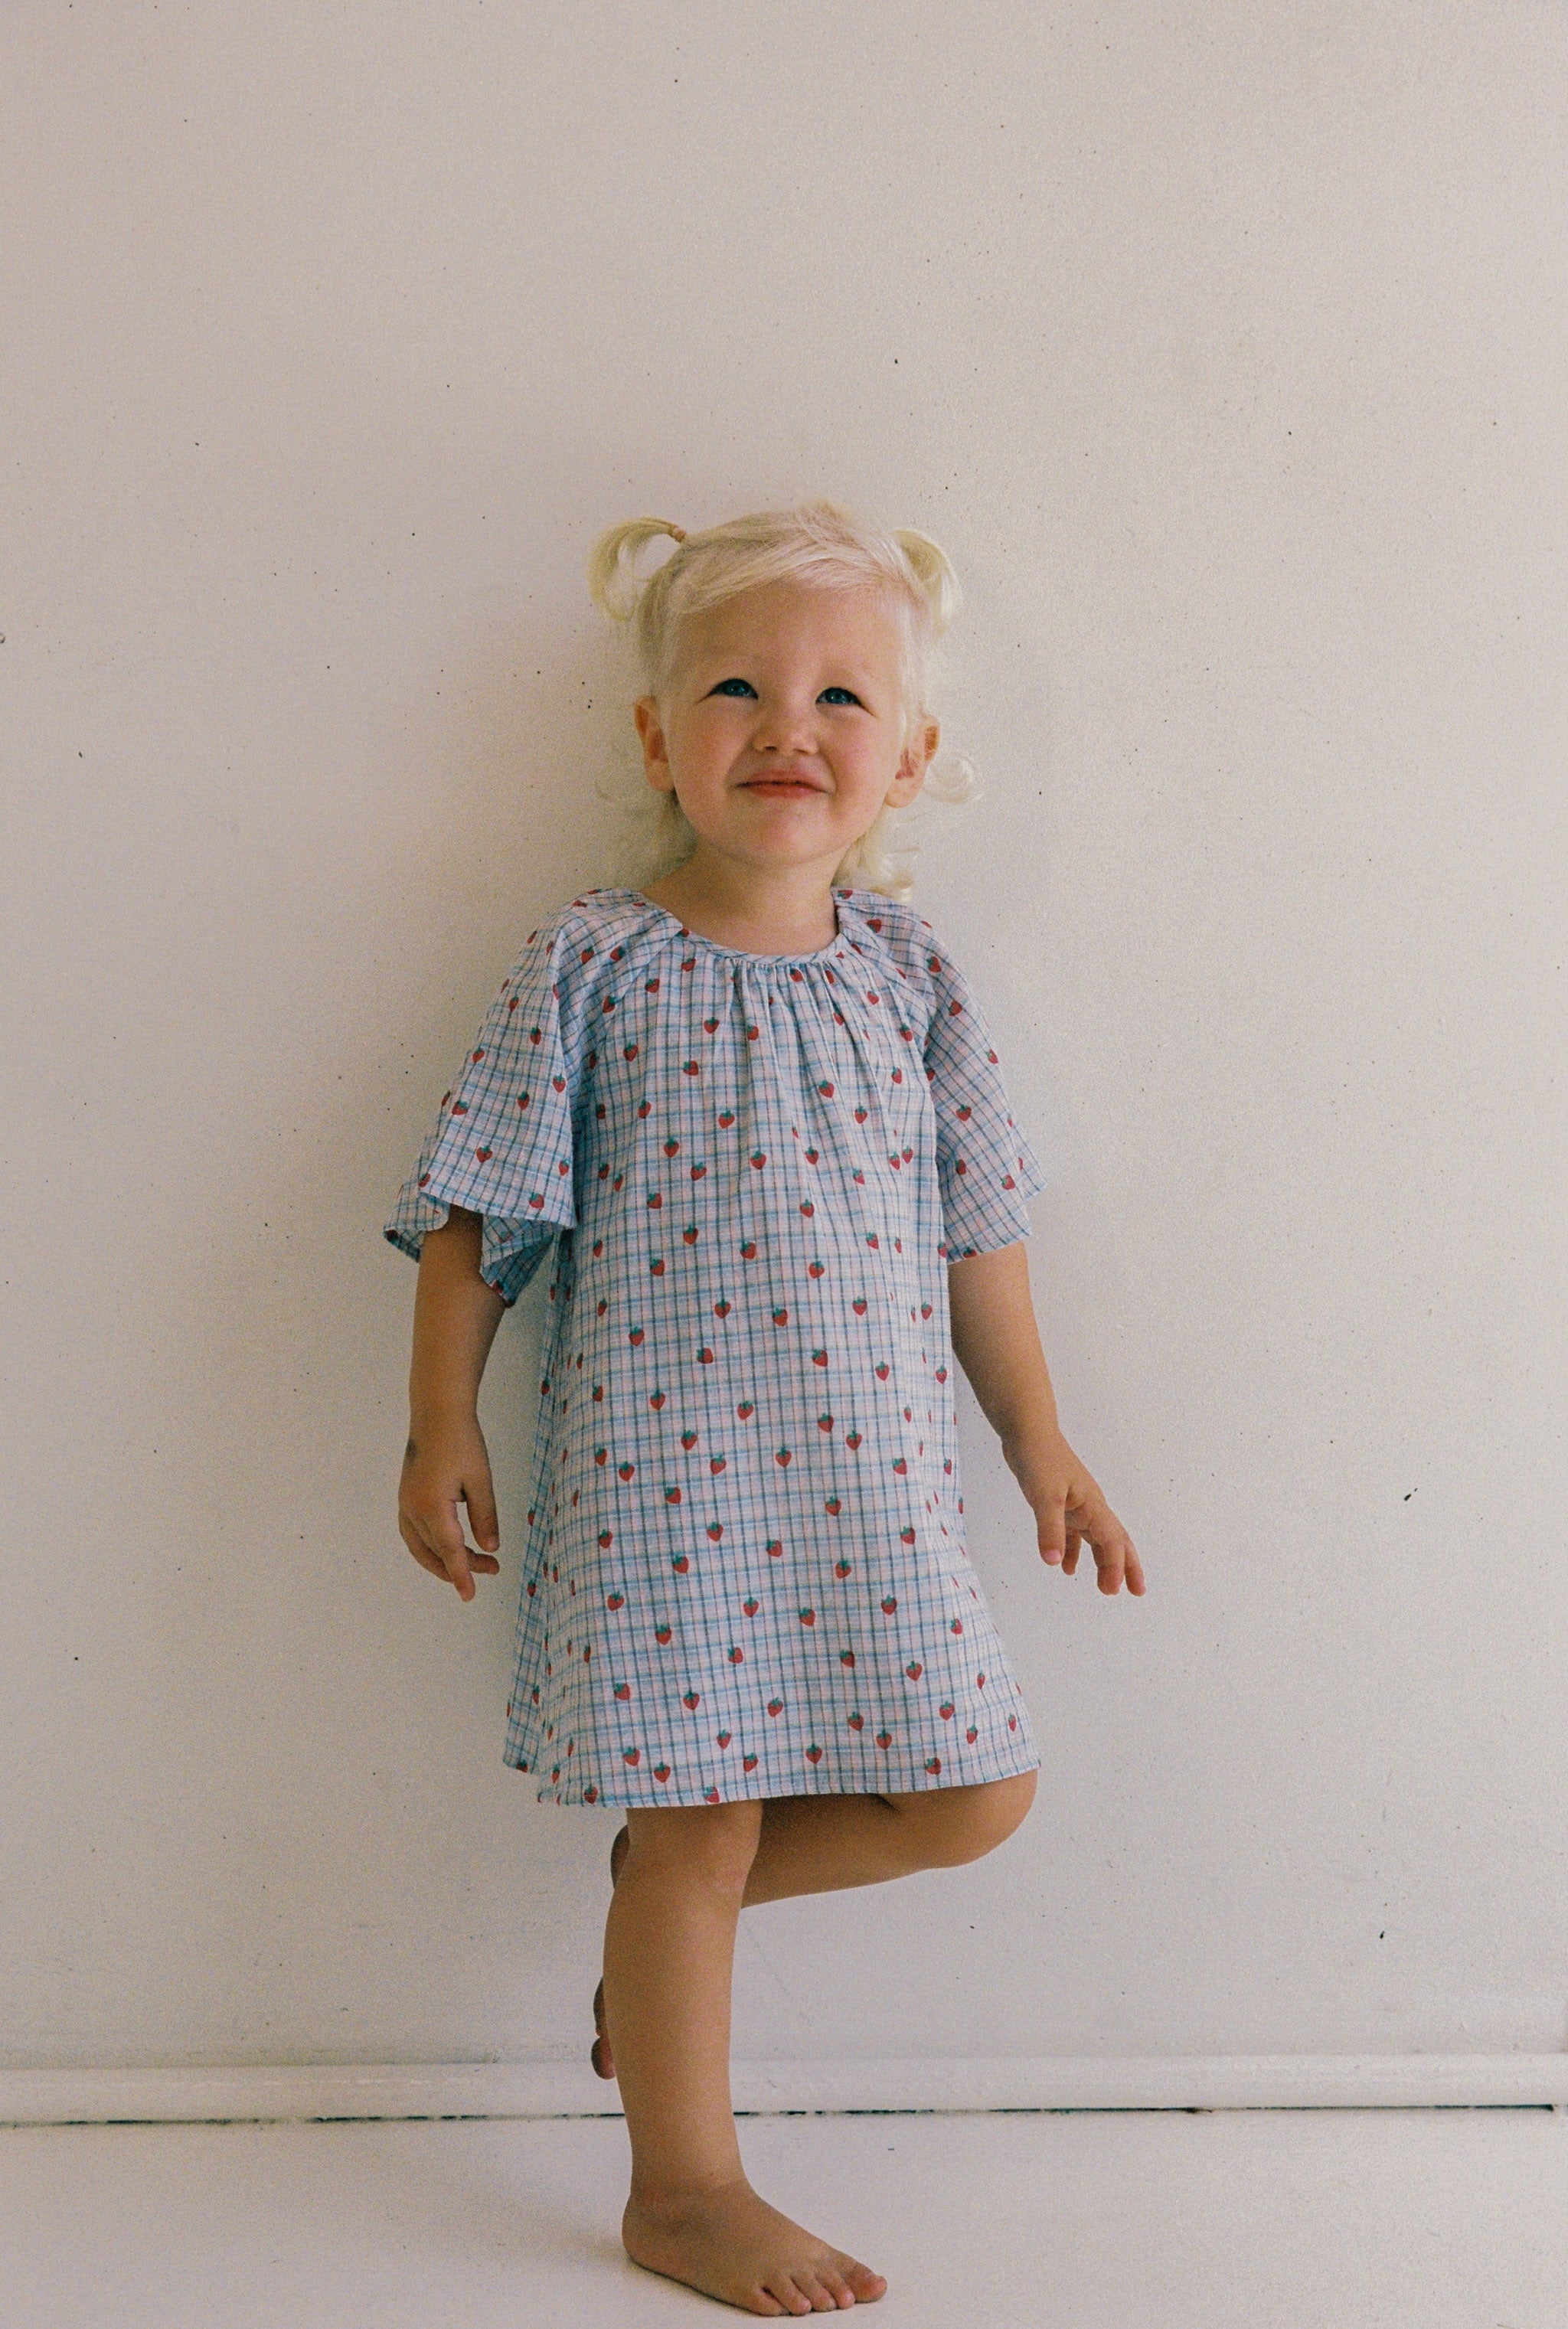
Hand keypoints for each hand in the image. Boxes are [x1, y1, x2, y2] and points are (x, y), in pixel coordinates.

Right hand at [398, 1415, 501, 1601]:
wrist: (436, 1412)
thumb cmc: (462, 1441)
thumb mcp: (481, 1479)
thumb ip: (485, 1516)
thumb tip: (490, 1547)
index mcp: (432, 1505)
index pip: (449, 1551)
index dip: (462, 1575)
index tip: (470, 1595)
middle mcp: (412, 1509)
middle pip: (434, 1552)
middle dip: (459, 1567)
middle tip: (491, 1568)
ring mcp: (405, 1503)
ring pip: (420, 1547)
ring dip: (442, 1561)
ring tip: (471, 1564)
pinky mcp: (405, 1497)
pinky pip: (413, 1534)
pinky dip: (429, 1548)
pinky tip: (447, 1548)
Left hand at [1005, 1427, 1145, 1595]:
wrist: (1028, 1432)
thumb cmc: (1040, 1459)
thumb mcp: (1043, 1497)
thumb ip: (1049, 1529)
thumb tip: (1054, 1562)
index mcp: (1093, 1505)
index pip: (1111, 1542)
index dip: (1115, 1567)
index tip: (1112, 1590)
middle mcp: (1091, 1507)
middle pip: (1116, 1541)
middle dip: (1127, 1567)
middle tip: (1137, 1592)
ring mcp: (1078, 1505)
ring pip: (1097, 1539)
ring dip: (1103, 1562)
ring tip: (1106, 1587)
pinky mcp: (1062, 1503)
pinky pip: (1074, 1533)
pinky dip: (1073, 1551)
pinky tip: (1065, 1567)